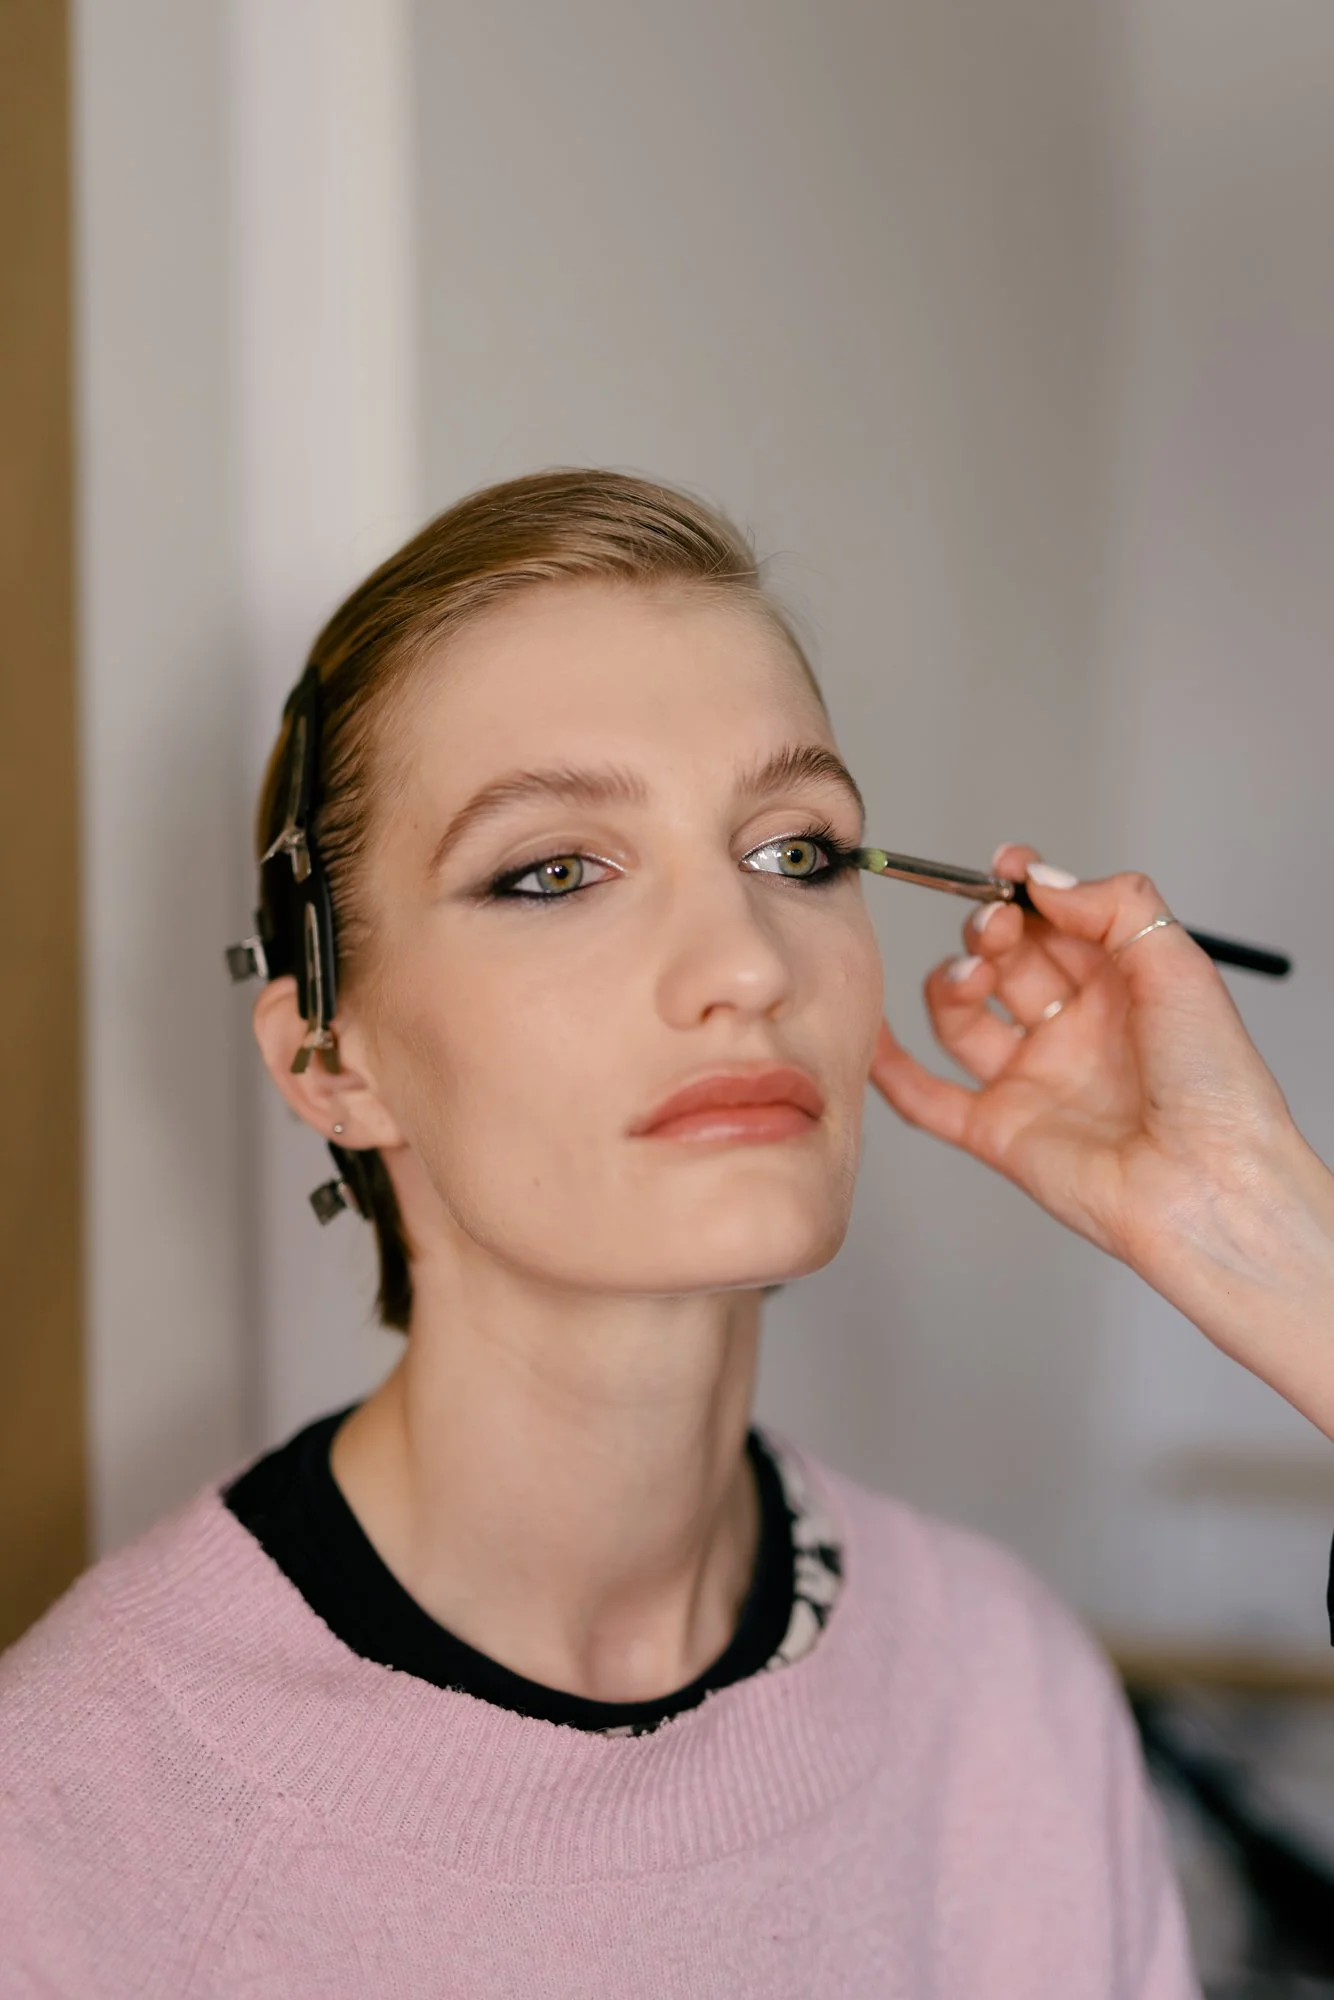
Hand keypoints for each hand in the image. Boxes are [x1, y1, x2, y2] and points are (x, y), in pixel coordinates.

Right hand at [869, 842, 1333, 1429]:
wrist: (1210, 1185)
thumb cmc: (1217, 1088)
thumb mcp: (1180, 966)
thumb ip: (1114, 905)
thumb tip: (1042, 878)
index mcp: (1122, 989)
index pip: (1056, 922)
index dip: (1025, 891)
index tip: (1005, 869)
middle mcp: (1076, 1032)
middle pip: (1006, 961)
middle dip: (990, 929)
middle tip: (996, 926)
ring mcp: (1035, 1081)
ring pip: (963, 1018)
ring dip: (950, 982)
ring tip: (970, 975)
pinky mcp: (1001, 1133)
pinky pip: (929, 1100)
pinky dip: (892, 1070)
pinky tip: (872, 1036)